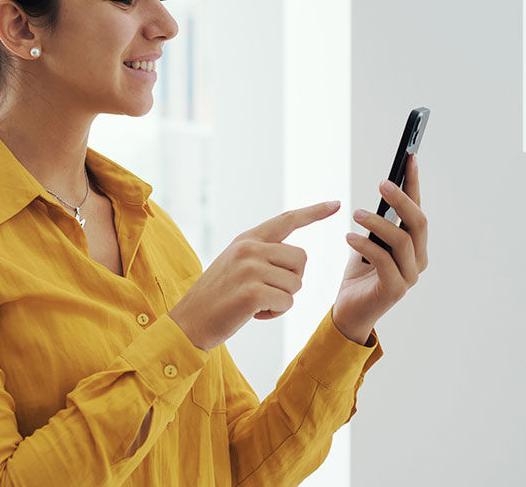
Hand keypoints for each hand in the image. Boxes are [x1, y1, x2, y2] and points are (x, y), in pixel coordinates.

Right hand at [168, 200, 340, 350]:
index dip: (314, 212)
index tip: (336, 203)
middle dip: (293, 280)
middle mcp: (249, 248)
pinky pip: (287, 302)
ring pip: (296, 284)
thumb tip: (298, 259)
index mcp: (247, 239)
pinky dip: (276, 313)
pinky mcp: (253, 292)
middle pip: (301, 259)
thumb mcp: (236, 265)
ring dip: (283, 300)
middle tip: (269, 292)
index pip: (287, 220)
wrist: (188, 322)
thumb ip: (262, 254)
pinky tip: (254, 314)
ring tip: (256, 304)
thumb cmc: (217, 298)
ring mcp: (250, 268)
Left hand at [335, 153, 428, 342]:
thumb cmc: (359, 275)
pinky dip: (365, 245)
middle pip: (418, 223)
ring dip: (378, 223)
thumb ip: (379, 223)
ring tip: (355, 213)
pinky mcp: (395, 289)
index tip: (409, 157)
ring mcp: (410, 277)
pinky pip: (383, 260)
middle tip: (383, 183)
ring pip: (402, 240)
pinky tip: (348, 237)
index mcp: (415, 247)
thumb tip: (383, 190)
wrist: (348, 313)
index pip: (417, 209)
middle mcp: (418, 260)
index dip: (414, 183)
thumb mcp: (369, 242)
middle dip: (402, 200)